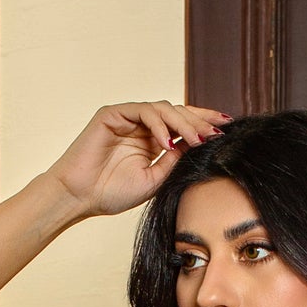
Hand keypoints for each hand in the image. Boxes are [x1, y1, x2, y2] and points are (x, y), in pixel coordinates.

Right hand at [48, 101, 228, 219]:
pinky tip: (168, 142)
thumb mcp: (155, 179)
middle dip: (200, 120)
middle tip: (217, 132)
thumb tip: (199, 145)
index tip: (226, 129)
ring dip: (183, 123)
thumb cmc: (111, 193)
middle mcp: (142, 125)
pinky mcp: (113, 113)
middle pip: (178, 112)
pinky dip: (158, 124)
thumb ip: (175, 161)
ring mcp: (127, 117)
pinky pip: (143, 111)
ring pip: (164, 109)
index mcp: (152, 140)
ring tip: (197, 139)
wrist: (79, 198)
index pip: (182, 125)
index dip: (204, 124)